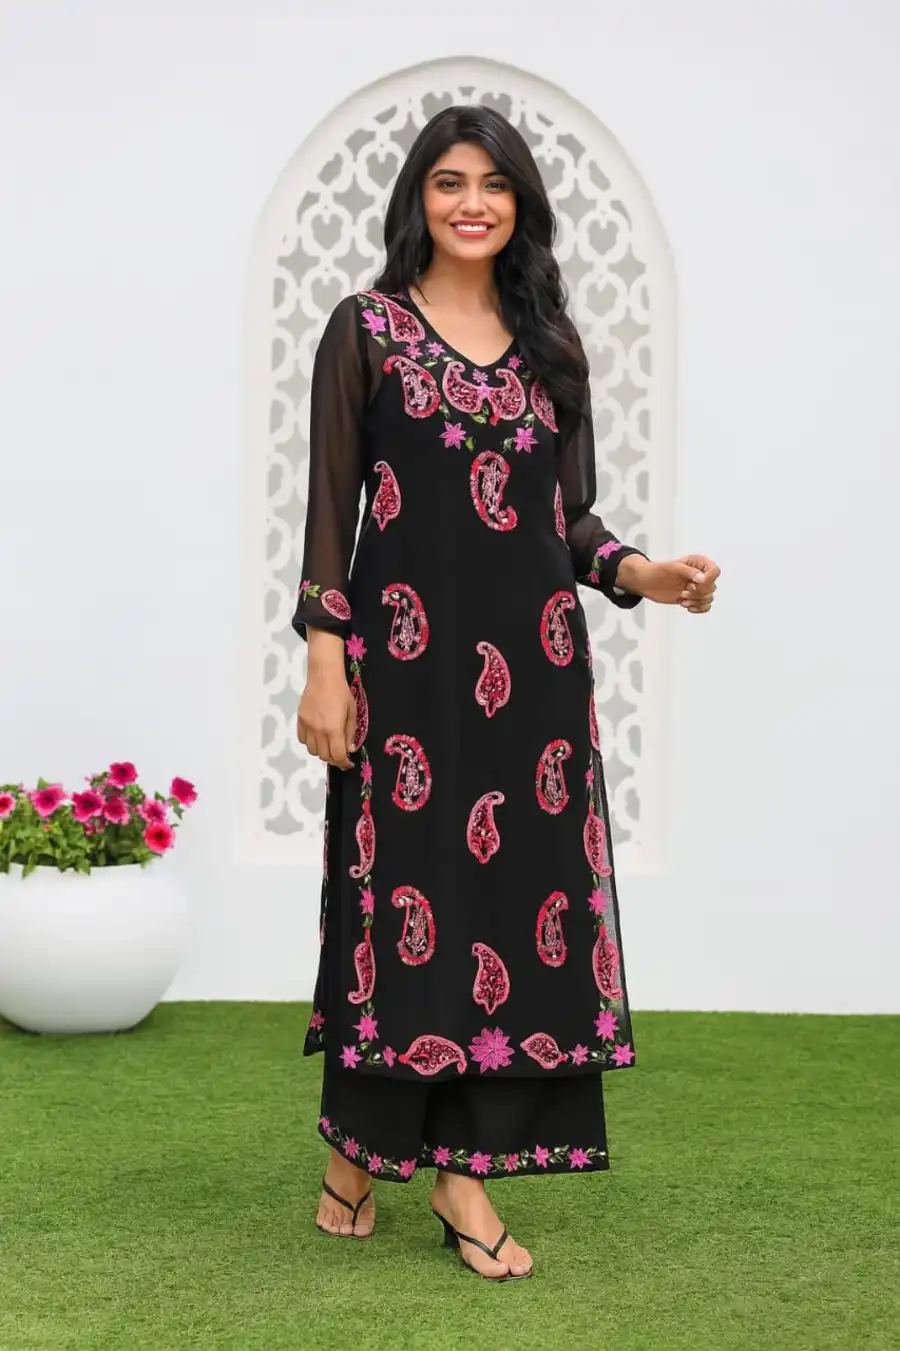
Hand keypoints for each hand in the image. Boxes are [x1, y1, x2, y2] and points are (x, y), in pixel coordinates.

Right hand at [297, 653, 356, 769]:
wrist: (324, 677)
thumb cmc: (341, 692)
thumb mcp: (352, 713)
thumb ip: (350, 733)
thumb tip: (349, 749)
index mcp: (334, 730)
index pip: (337, 755)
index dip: (343, 763)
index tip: (347, 764)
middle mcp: (319, 731)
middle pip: (324, 756)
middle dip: (333, 759)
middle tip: (340, 755)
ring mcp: (307, 726)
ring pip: (312, 750)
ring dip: (321, 751)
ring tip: (328, 745)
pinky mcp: (300, 720)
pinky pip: (302, 740)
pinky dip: (310, 743)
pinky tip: (317, 737)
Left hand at [616, 554, 719, 611]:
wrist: (646, 582)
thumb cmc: (657, 570)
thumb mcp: (672, 568)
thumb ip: (688, 572)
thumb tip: (702, 579)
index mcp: (698, 563)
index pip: (714, 571)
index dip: (708, 579)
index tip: (694, 584)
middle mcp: (700, 575)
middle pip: (712, 587)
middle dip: (698, 593)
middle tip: (683, 593)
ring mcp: (697, 587)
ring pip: (709, 597)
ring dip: (696, 601)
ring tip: (682, 600)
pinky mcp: (693, 598)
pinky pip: (705, 606)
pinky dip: (698, 608)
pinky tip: (686, 606)